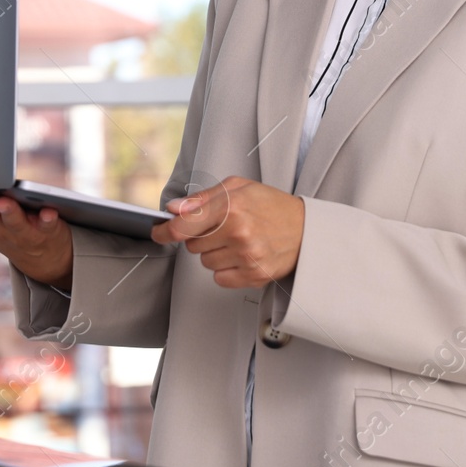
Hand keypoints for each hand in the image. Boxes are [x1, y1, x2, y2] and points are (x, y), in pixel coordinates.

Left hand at [151, 176, 303, 288]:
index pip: (184, 225)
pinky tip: (243, 256)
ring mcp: (246, 256)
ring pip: (206, 263)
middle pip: (193, 246)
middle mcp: (238, 232)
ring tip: (238, 241)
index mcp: (232, 207)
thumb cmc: (272, 206)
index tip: (158, 233)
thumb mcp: (238, 188)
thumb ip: (202, 198)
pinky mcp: (253, 275)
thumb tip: (174, 209)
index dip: (165, 231)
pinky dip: (226, 270)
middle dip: (202, 237)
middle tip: (224, 228)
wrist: (306, 230)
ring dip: (215, 253)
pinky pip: (219, 278)